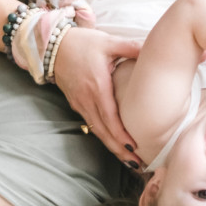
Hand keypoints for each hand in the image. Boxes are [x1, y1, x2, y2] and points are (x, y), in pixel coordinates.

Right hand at [51, 27, 143, 168]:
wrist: (52, 46)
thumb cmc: (82, 43)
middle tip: (136, 164)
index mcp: (97, 85)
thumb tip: (154, 49)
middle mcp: (87, 99)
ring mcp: (80, 103)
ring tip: (128, 159)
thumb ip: (131, 47)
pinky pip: (91, 124)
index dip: (121, 134)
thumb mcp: (108, 42)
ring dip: (112, 147)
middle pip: (103, 131)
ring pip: (96, 131)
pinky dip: (103, 136)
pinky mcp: (76, 104)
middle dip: (119, 149)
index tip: (134, 147)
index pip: (110, 116)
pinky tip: (114, 143)